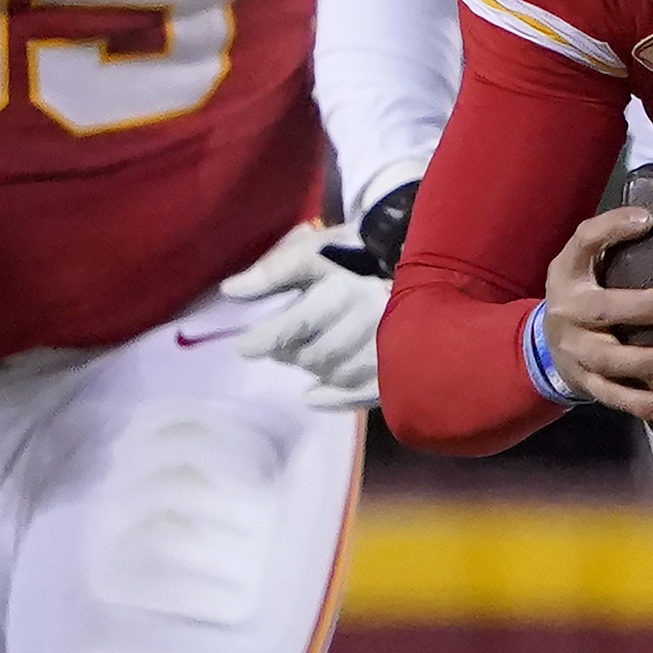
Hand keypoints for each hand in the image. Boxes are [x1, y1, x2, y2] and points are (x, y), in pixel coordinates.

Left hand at [220, 222, 389, 409]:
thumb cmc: (359, 260)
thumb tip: (230, 292)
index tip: (246, 347)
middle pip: (307, 357)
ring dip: (315, 366)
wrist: (422, 276)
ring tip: (321, 346)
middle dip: (290, 350)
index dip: (264, 340)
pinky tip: (315, 394)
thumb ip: (273, 273)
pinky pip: (353, 396)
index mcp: (344, 293)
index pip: (293, 327)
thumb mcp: (315, 255)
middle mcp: (366, 326)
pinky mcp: (397, 373)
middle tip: (292, 338)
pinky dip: (329, 396)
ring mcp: (386, 354)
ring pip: (329, 375)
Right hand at [544, 205, 652, 419]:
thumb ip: (618, 245)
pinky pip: (613, 396)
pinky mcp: (585, 383)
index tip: (648, 220)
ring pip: (608, 360)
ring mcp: (575, 351)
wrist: (546, 343)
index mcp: (568, 272)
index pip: (584, 241)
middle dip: (639, 307)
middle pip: (600, 310)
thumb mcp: (589, 264)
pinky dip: (642, 403)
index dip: (612, 229)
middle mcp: (567, 310)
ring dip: (646, 362)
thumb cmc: (586, 292)